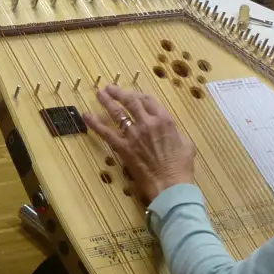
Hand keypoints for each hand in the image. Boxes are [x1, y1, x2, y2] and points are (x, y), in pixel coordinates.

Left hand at [84, 84, 196, 202]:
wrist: (170, 185)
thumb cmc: (181, 167)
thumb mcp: (187, 144)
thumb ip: (177, 133)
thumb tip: (170, 130)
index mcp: (164, 120)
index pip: (148, 100)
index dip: (138, 95)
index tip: (132, 94)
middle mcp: (147, 123)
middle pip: (131, 102)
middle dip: (119, 93)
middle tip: (110, 88)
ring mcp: (133, 135)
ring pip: (117, 113)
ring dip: (107, 101)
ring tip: (99, 94)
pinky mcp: (123, 147)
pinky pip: (106, 133)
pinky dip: (95, 123)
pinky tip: (87, 116)